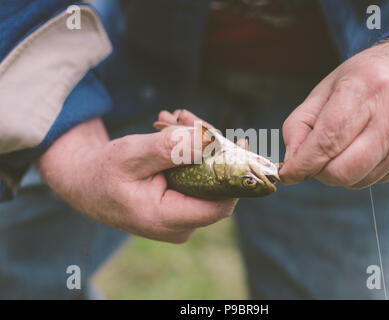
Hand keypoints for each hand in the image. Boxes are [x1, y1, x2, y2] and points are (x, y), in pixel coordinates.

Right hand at [37, 112, 236, 242]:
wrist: (85, 182)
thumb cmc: (102, 171)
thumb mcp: (131, 155)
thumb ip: (169, 148)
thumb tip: (209, 140)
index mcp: (166, 219)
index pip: (220, 204)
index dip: (234, 174)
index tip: (238, 141)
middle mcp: (179, 224)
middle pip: (215, 186)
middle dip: (208, 147)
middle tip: (187, 118)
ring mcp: (180, 216)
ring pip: (206, 177)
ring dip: (196, 144)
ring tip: (173, 118)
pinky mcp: (178, 204)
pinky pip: (195, 176)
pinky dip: (189, 151)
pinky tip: (173, 128)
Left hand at [280, 41, 388, 187]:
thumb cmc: (363, 80)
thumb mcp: (325, 90)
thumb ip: (299, 124)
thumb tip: (291, 162)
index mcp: (364, 88)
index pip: (327, 140)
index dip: (303, 164)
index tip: (287, 174)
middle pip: (343, 170)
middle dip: (320, 172)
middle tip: (316, 158)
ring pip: (358, 180)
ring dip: (341, 172)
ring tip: (345, 146)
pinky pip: (376, 181)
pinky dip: (361, 172)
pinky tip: (367, 148)